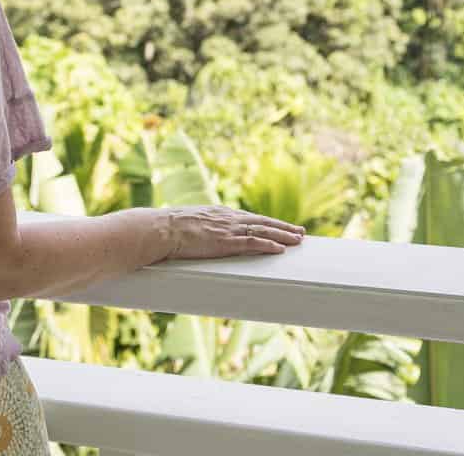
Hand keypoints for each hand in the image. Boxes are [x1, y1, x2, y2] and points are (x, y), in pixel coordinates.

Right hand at [160, 206, 304, 259]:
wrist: (162, 229)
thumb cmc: (169, 228)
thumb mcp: (189, 223)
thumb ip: (200, 226)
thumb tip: (198, 234)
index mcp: (220, 213)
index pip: (250, 218)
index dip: (267, 222)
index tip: (280, 225)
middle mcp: (228, 218)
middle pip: (262, 221)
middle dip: (283, 227)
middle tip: (300, 231)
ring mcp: (228, 230)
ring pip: (263, 230)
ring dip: (283, 235)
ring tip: (298, 239)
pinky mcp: (226, 242)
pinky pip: (252, 243)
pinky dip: (268, 245)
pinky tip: (280, 249)